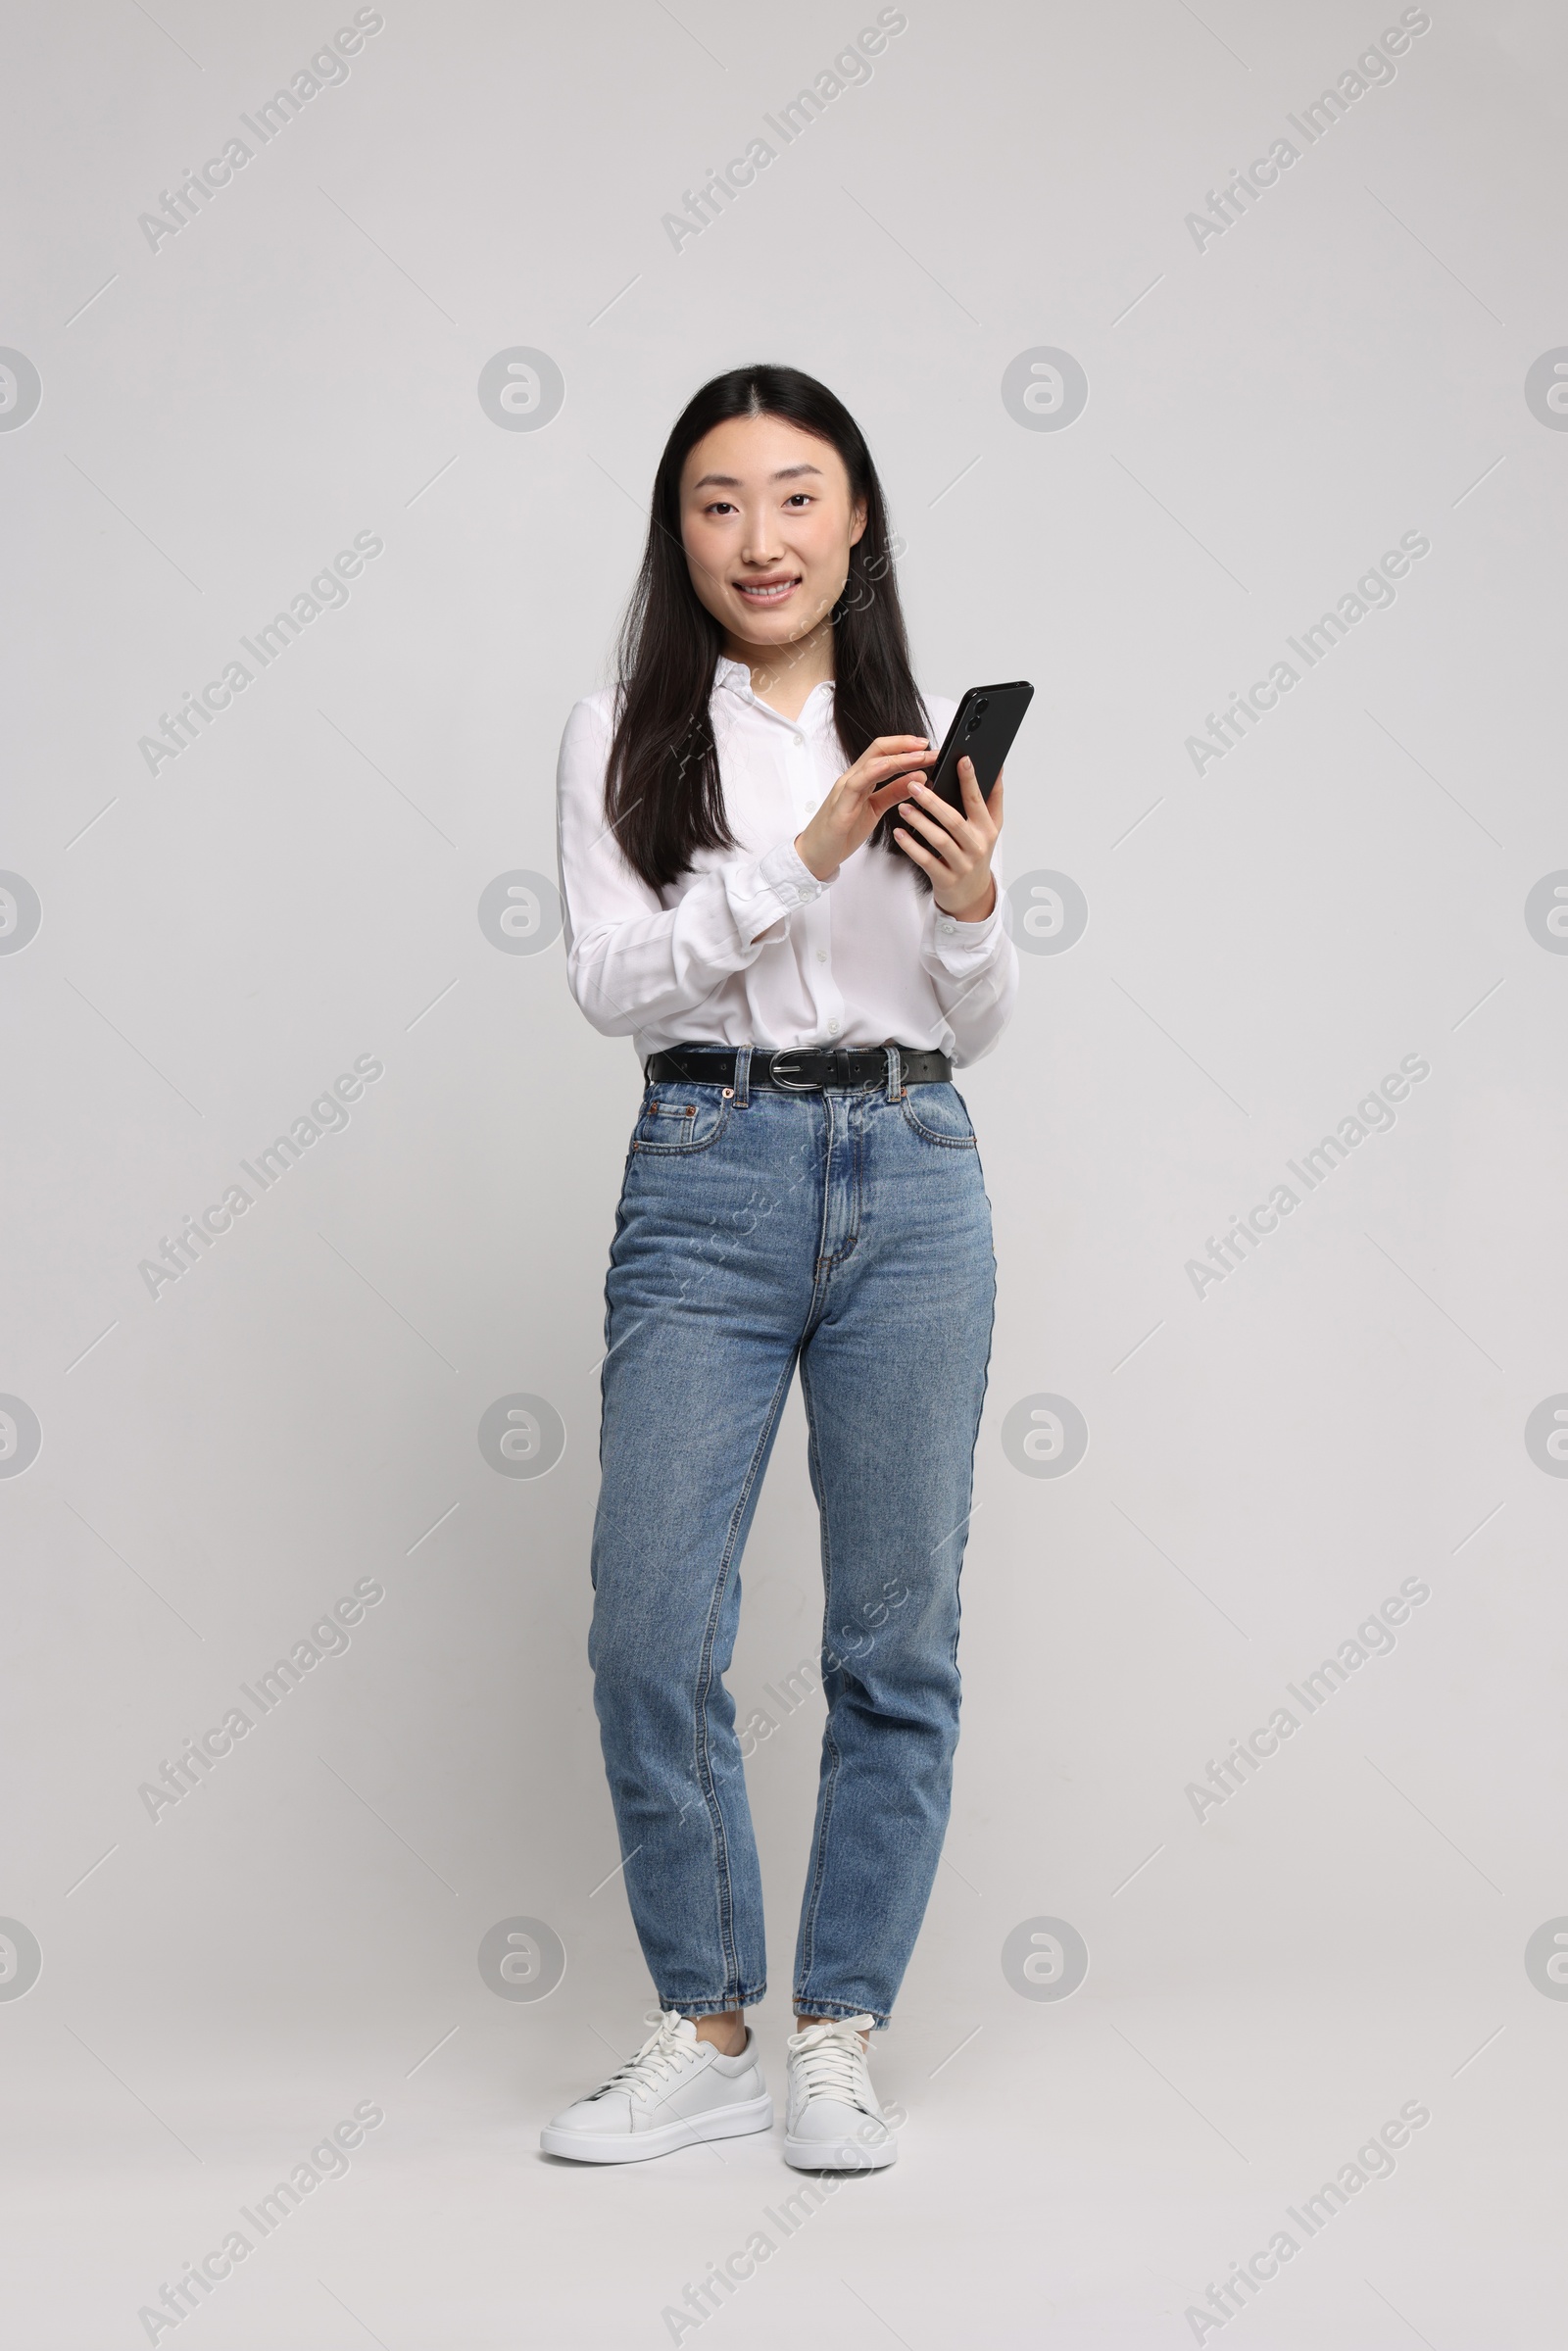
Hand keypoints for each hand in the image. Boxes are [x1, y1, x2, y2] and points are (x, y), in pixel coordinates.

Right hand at [794, 735, 931, 880]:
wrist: (816, 855)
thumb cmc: (842, 833)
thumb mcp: (875, 809)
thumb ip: (894, 792)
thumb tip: (918, 778)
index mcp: (861, 779)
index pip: (884, 753)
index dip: (905, 746)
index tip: (928, 747)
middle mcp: (852, 779)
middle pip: (878, 750)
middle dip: (906, 746)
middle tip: (930, 747)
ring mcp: (844, 791)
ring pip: (871, 763)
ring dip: (898, 758)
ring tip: (921, 758)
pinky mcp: (840, 807)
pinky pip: (857, 784)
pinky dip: (874, 772)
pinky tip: (889, 767)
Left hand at [892, 757, 1003, 919]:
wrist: (971, 895)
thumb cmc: (975, 853)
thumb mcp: (990, 827)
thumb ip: (993, 798)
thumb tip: (998, 766)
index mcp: (987, 828)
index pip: (978, 800)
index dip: (971, 780)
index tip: (962, 759)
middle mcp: (977, 846)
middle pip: (954, 820)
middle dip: (934, 801)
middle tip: (914, 785)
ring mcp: (962, 864)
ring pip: (940, 840)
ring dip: (920, 822)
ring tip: (903, 807)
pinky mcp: (946, 879)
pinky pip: (926, 861)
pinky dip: (911, 846)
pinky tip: (899, 833)